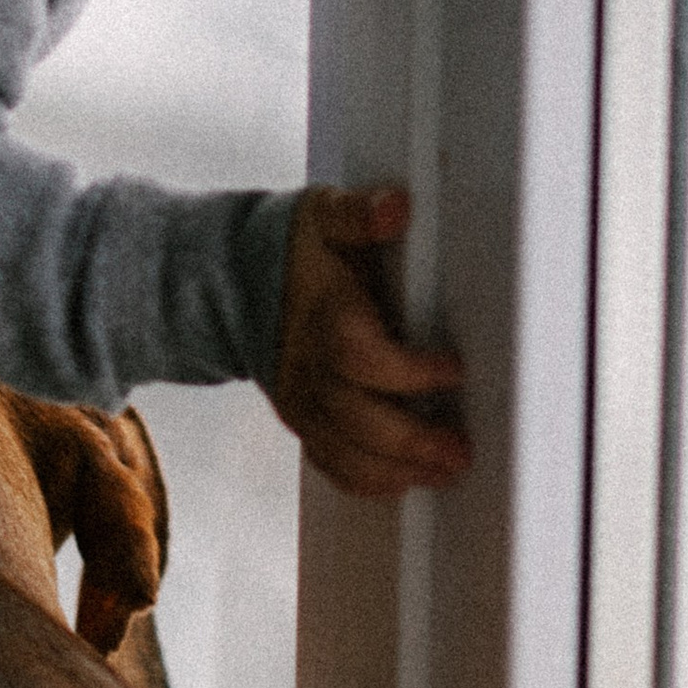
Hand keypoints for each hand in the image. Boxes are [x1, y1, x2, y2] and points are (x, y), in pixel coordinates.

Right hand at [270, 185, 468, 497]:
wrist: (228, 283)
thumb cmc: (289, 250)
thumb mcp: (323, 215)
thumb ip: (359, 212)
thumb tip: (395, 207)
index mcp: (320, 318)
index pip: (360, 355)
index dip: (408, 370)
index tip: (452, 368)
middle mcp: (307, 368)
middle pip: (355, 419)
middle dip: (410, 440)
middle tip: (459, 448)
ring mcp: (302, 401)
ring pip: (344, 454)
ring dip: (395, 470)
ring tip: (442, 471)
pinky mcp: (302, 421)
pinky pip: (332, 465)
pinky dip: (369, 481)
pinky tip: (406, 478)